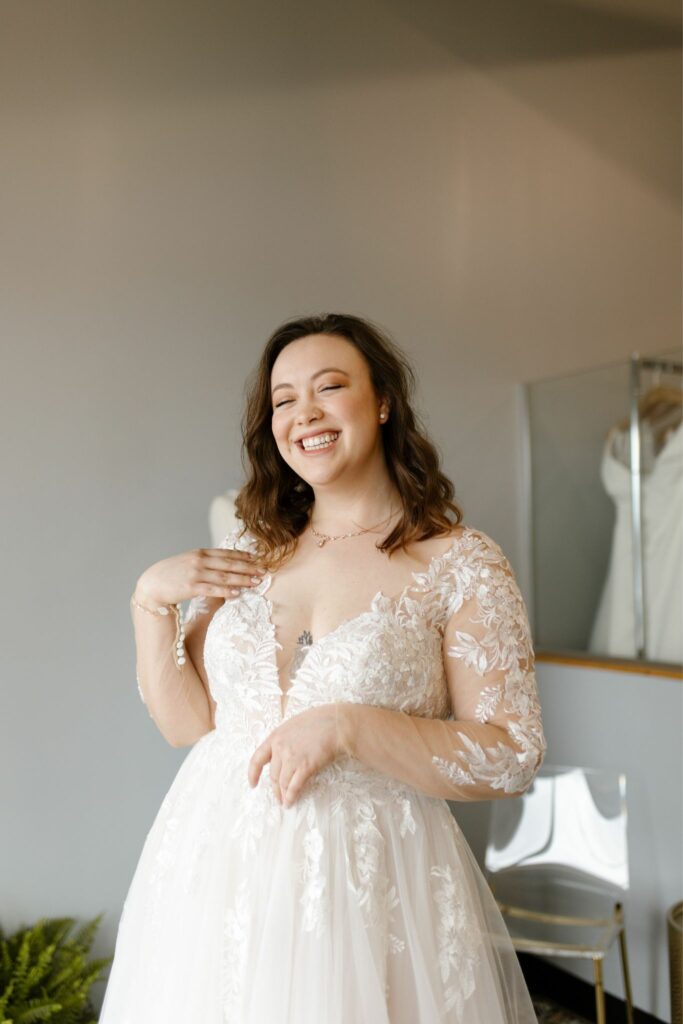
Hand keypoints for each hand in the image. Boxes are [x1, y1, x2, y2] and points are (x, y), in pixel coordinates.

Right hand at [134, 546, 264, 607]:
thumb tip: (225, 566)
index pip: (227, 553)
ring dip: (242, 579)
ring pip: (224, 576)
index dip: (244, 556)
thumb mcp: (189, 562)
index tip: (258, 560)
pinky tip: (238, 593)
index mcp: (200, 552)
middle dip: (249, 568)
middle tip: (264, 571)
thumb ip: (205, 562)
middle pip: (229, 564)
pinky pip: (212, 589)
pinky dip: (226, 591)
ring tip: (256, 582)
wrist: (151, 584)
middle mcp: (199, 560)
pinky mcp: (191, 586)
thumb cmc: (171, 574)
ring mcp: (195, 573)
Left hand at [248, 704, 348, 807]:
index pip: (257, 759)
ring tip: (285, 802)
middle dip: (275, 789)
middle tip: (278, 797)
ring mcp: (292, 758)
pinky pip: (294, 786)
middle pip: (273, 775)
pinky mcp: (305, 767)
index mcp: (275, 736)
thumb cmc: (319, 720)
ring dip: (283, 795)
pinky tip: (291, 802)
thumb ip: (285, 739)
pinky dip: (291, 796)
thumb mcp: (294, 725)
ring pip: (282, 783)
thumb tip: (283, 753)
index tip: (253, 784)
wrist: (336, 723)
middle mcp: (280, 748)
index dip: (253, 774)